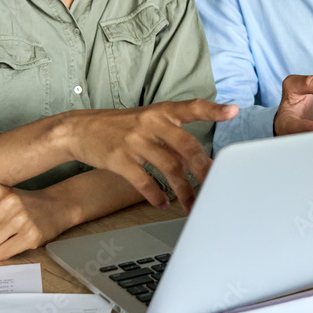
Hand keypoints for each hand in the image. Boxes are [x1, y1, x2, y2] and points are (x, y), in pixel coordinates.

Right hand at [66, 100, 236, 211]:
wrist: (79, 129)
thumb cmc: (122, 127)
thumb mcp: (148, 124)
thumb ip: (173, 141)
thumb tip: (197, 164)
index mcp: (162, 111)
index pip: (192, 107)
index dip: (213, 110)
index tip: (233, 111)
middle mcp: (151, 122)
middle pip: (187, 146)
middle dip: (204, 170)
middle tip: (216, 186)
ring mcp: (134, 140)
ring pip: (169, 168)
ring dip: (184, 191)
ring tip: (191, 205)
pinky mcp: (119, 158)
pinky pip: (144, 182)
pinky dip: (156, 196)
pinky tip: (163, 204)